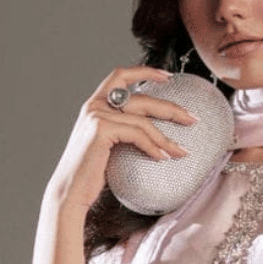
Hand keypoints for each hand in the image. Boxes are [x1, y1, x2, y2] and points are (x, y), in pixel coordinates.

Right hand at [46, 64, 195, 210]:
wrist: (70, 191)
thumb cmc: (89, 175)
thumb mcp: (108, 146)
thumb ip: (122, 132)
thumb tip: (150, 133)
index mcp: (94, 105)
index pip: (120, 76)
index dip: (145, 72)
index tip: (167, 76)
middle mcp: (94, 105)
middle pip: (141, 98)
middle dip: (170, 108)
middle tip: (192, 118)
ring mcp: (97, 115)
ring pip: (143, 120)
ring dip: (166, 137)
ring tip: (182, 151)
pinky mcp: (101, 129)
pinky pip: (138, 135)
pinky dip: (154, 147)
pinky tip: (164, 158)